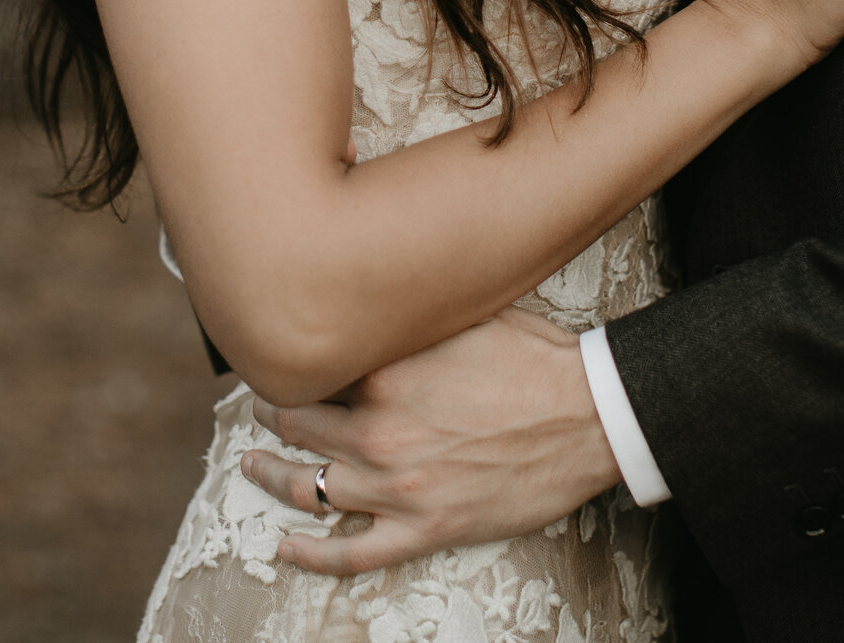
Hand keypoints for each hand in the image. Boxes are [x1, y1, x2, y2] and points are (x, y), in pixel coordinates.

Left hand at [238, 308, 619, 575]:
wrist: (590, 415)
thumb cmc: (534, 359)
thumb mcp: (464, 315)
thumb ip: (408, 314)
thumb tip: (372, 289)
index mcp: (385, 372)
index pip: (310, 368)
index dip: (292, 361)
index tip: (281, 354)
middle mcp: (379, 430)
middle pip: (296, 424)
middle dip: (273, 414)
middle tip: (262, 407)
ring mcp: (398, 486)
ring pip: (307, 486)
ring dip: (270, 475)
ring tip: (253, 466)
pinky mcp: (425, 528)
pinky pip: (350, 554)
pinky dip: (310, 555)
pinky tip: (284, 547)